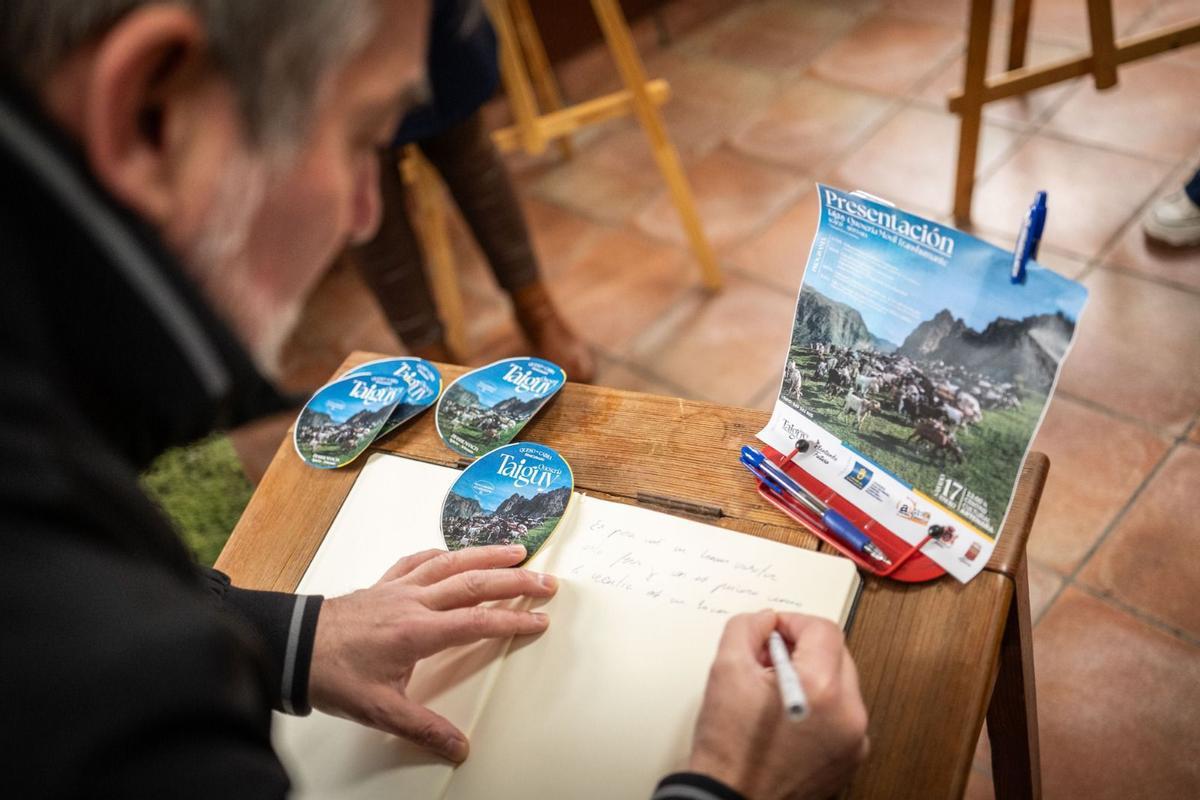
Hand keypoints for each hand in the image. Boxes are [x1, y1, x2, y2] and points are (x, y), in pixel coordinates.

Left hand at [308, 544, 556, 762]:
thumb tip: (457, 746)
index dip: (513, 621)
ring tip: (515, 551)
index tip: (539, 620)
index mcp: (417, 632)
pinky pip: (417, 561)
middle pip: (474, 584)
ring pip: (450, 562)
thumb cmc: (330, 674)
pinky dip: (440, 554)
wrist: (289, 647)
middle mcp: (413, 602)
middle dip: (514, 582)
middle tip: (545, 582)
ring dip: (486, 555)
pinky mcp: (382, 584)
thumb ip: (422, 727)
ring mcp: (397, 588)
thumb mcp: (379, 709)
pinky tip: (450, 552)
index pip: (477, 622)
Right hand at [688, 611, 868, 799]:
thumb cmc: (728, 749)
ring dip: (811, 676)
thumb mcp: (725, 670)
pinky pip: (842, 713)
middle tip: (766, 661)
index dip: (792, 622)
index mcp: (822, 688)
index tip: (771, 631)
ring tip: (773, 692)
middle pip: (836, 653)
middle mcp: (849, 713)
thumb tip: (766, 620)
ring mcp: (854, 739)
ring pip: (841, 683)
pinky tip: (787, 716)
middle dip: (801, 649)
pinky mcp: (851, 757)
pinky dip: (820, 706)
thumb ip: (746, 628)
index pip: (823, 629)